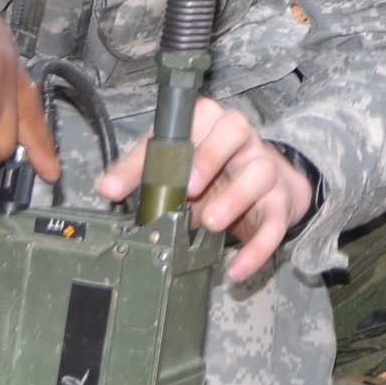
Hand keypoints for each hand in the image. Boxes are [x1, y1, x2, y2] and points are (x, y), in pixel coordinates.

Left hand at [97, 96, 312, 279]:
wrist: (263, 185)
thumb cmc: (210, 167)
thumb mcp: (175, 162)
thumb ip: (141, 170)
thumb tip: (106, 188)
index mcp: (213, 121)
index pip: (201, 115)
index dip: (185, 137)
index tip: (169, 166)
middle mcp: (242, 139)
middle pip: (235, 131)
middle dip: (211, 157)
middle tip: (190, 188)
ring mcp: (264, 168)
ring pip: (259, 173)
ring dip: (235, 199)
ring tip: (211, 223)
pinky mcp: (280, 203)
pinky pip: (275, 223)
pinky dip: (257, 249)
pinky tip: (235, 269)